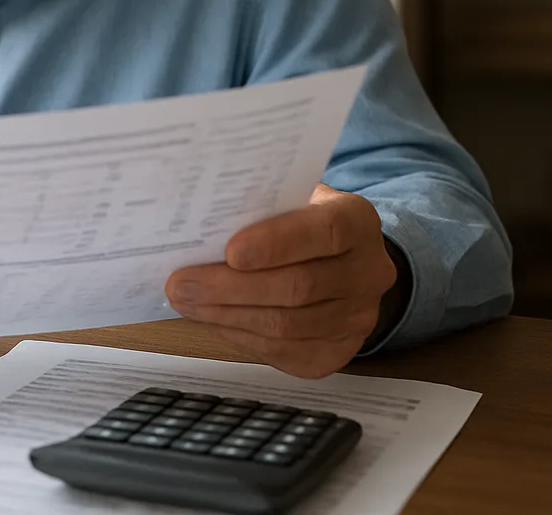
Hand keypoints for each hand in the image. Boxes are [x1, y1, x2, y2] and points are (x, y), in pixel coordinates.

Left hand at [165, 184, 397, 377]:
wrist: (342, 262)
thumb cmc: (300, 222)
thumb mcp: (291, 198)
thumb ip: (260, 205)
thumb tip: (200, 219)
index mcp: (358, 221)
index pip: (323, 233)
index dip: (276, 244)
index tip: (229, 251)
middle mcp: (369, 272)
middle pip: (298, 287)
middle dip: (231, 288)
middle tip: (182, 284)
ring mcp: (357, 318)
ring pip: (286, 326)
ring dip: (227, 316)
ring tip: (186, 302)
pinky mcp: (336, 352)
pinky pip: (283, 351)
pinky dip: (240, 335)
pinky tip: (212, 319)